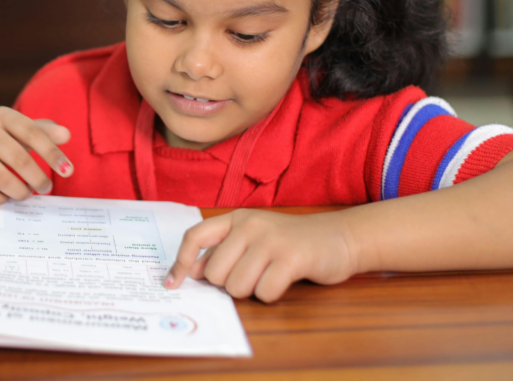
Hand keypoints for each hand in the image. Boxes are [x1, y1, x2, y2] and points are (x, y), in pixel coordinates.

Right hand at [0, 107, 71, 204]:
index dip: (52, 153)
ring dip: (19, 191)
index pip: (32, 133)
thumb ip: (42, 132)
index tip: (68, 171)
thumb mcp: (17, 130)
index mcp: (2, 116)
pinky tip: (5, 198)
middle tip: (46, 188)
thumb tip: (65, 134)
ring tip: (26, 194)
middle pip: (18, 159)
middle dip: (37, 178)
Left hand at [164, 210, 360, 302]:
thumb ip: (224, 251)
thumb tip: (193, 270)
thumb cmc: (291, 243)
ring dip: (251, 291)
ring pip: (236, 286)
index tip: (172, 284)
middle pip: (215, 272)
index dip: (180, 262)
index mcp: (237, 219)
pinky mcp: (292, 257)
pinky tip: (284, 281)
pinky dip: (271, 294)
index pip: (195, 236)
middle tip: (252, 275)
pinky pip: (264, 291)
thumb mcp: (253, 240)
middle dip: (229, 284)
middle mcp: (251, 225)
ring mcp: (271, 239)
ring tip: (269, 276)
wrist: (340, 238)